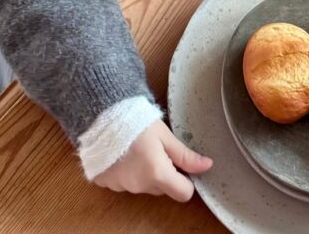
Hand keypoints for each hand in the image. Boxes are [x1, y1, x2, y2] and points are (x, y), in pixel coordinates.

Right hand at [92, 119, 212, 201]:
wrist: (101, 114)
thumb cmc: (136, 121)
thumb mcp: (165, 135)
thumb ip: (185, 155)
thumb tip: (207, 166)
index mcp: (157, 174)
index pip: (184, 193)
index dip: (187, 180)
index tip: (182, 165)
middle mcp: (139, 186)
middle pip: (163, 188)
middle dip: (166, 173)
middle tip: (159, 149)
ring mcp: (121, 186)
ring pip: (144, 185)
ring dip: (146, 172)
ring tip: (139, 147)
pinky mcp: (107, 182)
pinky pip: (125, 182)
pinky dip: (128, 172)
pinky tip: (124, 153)